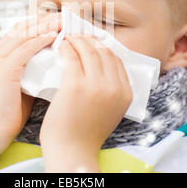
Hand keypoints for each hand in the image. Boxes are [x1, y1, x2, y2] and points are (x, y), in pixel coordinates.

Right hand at [0, 12, 61, 142]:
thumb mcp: (22, 83)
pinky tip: (53, 35)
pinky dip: (39, 40)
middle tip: (63, 15)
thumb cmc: (10, 111)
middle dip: (43, 19)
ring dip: (44, 25)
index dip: (37, 22)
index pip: (18, 31)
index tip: (57, 19)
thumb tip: (55, 59)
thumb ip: (33, 69)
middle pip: (21, 28)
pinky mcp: (2, 70)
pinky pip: (24, 49)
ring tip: (62, 21)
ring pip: (23, 34)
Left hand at [40, 34, 132, 171]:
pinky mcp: (76, 85)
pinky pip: (72, 57)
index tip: (92, 42)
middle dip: (90, 40)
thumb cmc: (86, 132)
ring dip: (78, 40)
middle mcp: (114, 87)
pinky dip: (66, 47)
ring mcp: (95, 85)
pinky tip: (61, 46)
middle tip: (78, 36)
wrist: (72, 150)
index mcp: (125, 93)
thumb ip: (111, 90)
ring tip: (68, 38)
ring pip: (88, 50)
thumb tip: (102, 66)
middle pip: (104, 51)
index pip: (116, 59)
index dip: (103, 47)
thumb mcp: (110, 110)